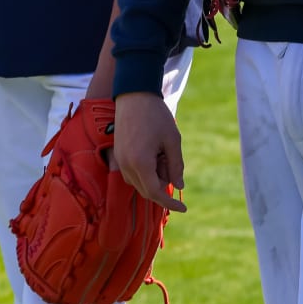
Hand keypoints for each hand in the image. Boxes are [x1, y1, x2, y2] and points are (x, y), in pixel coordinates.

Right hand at [112, 92, 185, 212]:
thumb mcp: (173, 140)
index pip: (156, 193)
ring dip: (154, 177)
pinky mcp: (118, 154)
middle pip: (147, 191)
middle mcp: (126, 166)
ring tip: (162, 153)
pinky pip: (132, 174)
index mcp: (141, 163)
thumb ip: (176, 166)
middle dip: (163, 185)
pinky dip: (145, 172)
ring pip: (139, 183)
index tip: (184, 208)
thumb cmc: (156, 116)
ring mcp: (120, 160)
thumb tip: (179, 186)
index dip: (171, 203)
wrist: (134, 95)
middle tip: (171, 162)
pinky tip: (154, 153)